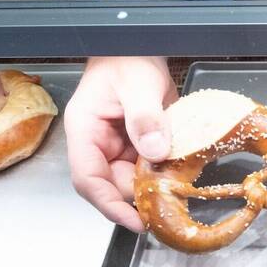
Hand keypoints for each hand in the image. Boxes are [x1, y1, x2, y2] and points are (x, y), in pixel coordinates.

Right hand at [64, 56, 177, 231]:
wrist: (140, 45)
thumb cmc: (128, 57)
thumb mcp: (138, 84)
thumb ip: (145, 117)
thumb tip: (156, 151)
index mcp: (85, 131)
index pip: (88, 179)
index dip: (109, 205)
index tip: (135, 221)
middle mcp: (98, 144)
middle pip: (113, 186)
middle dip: (138, 198)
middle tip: (169, 206)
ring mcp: (118, 146)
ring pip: (132, 180)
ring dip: (154, 188)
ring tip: (178, 193)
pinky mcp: (139, 145)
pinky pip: (148, 168)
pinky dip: (164, 175)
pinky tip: (181, 176)